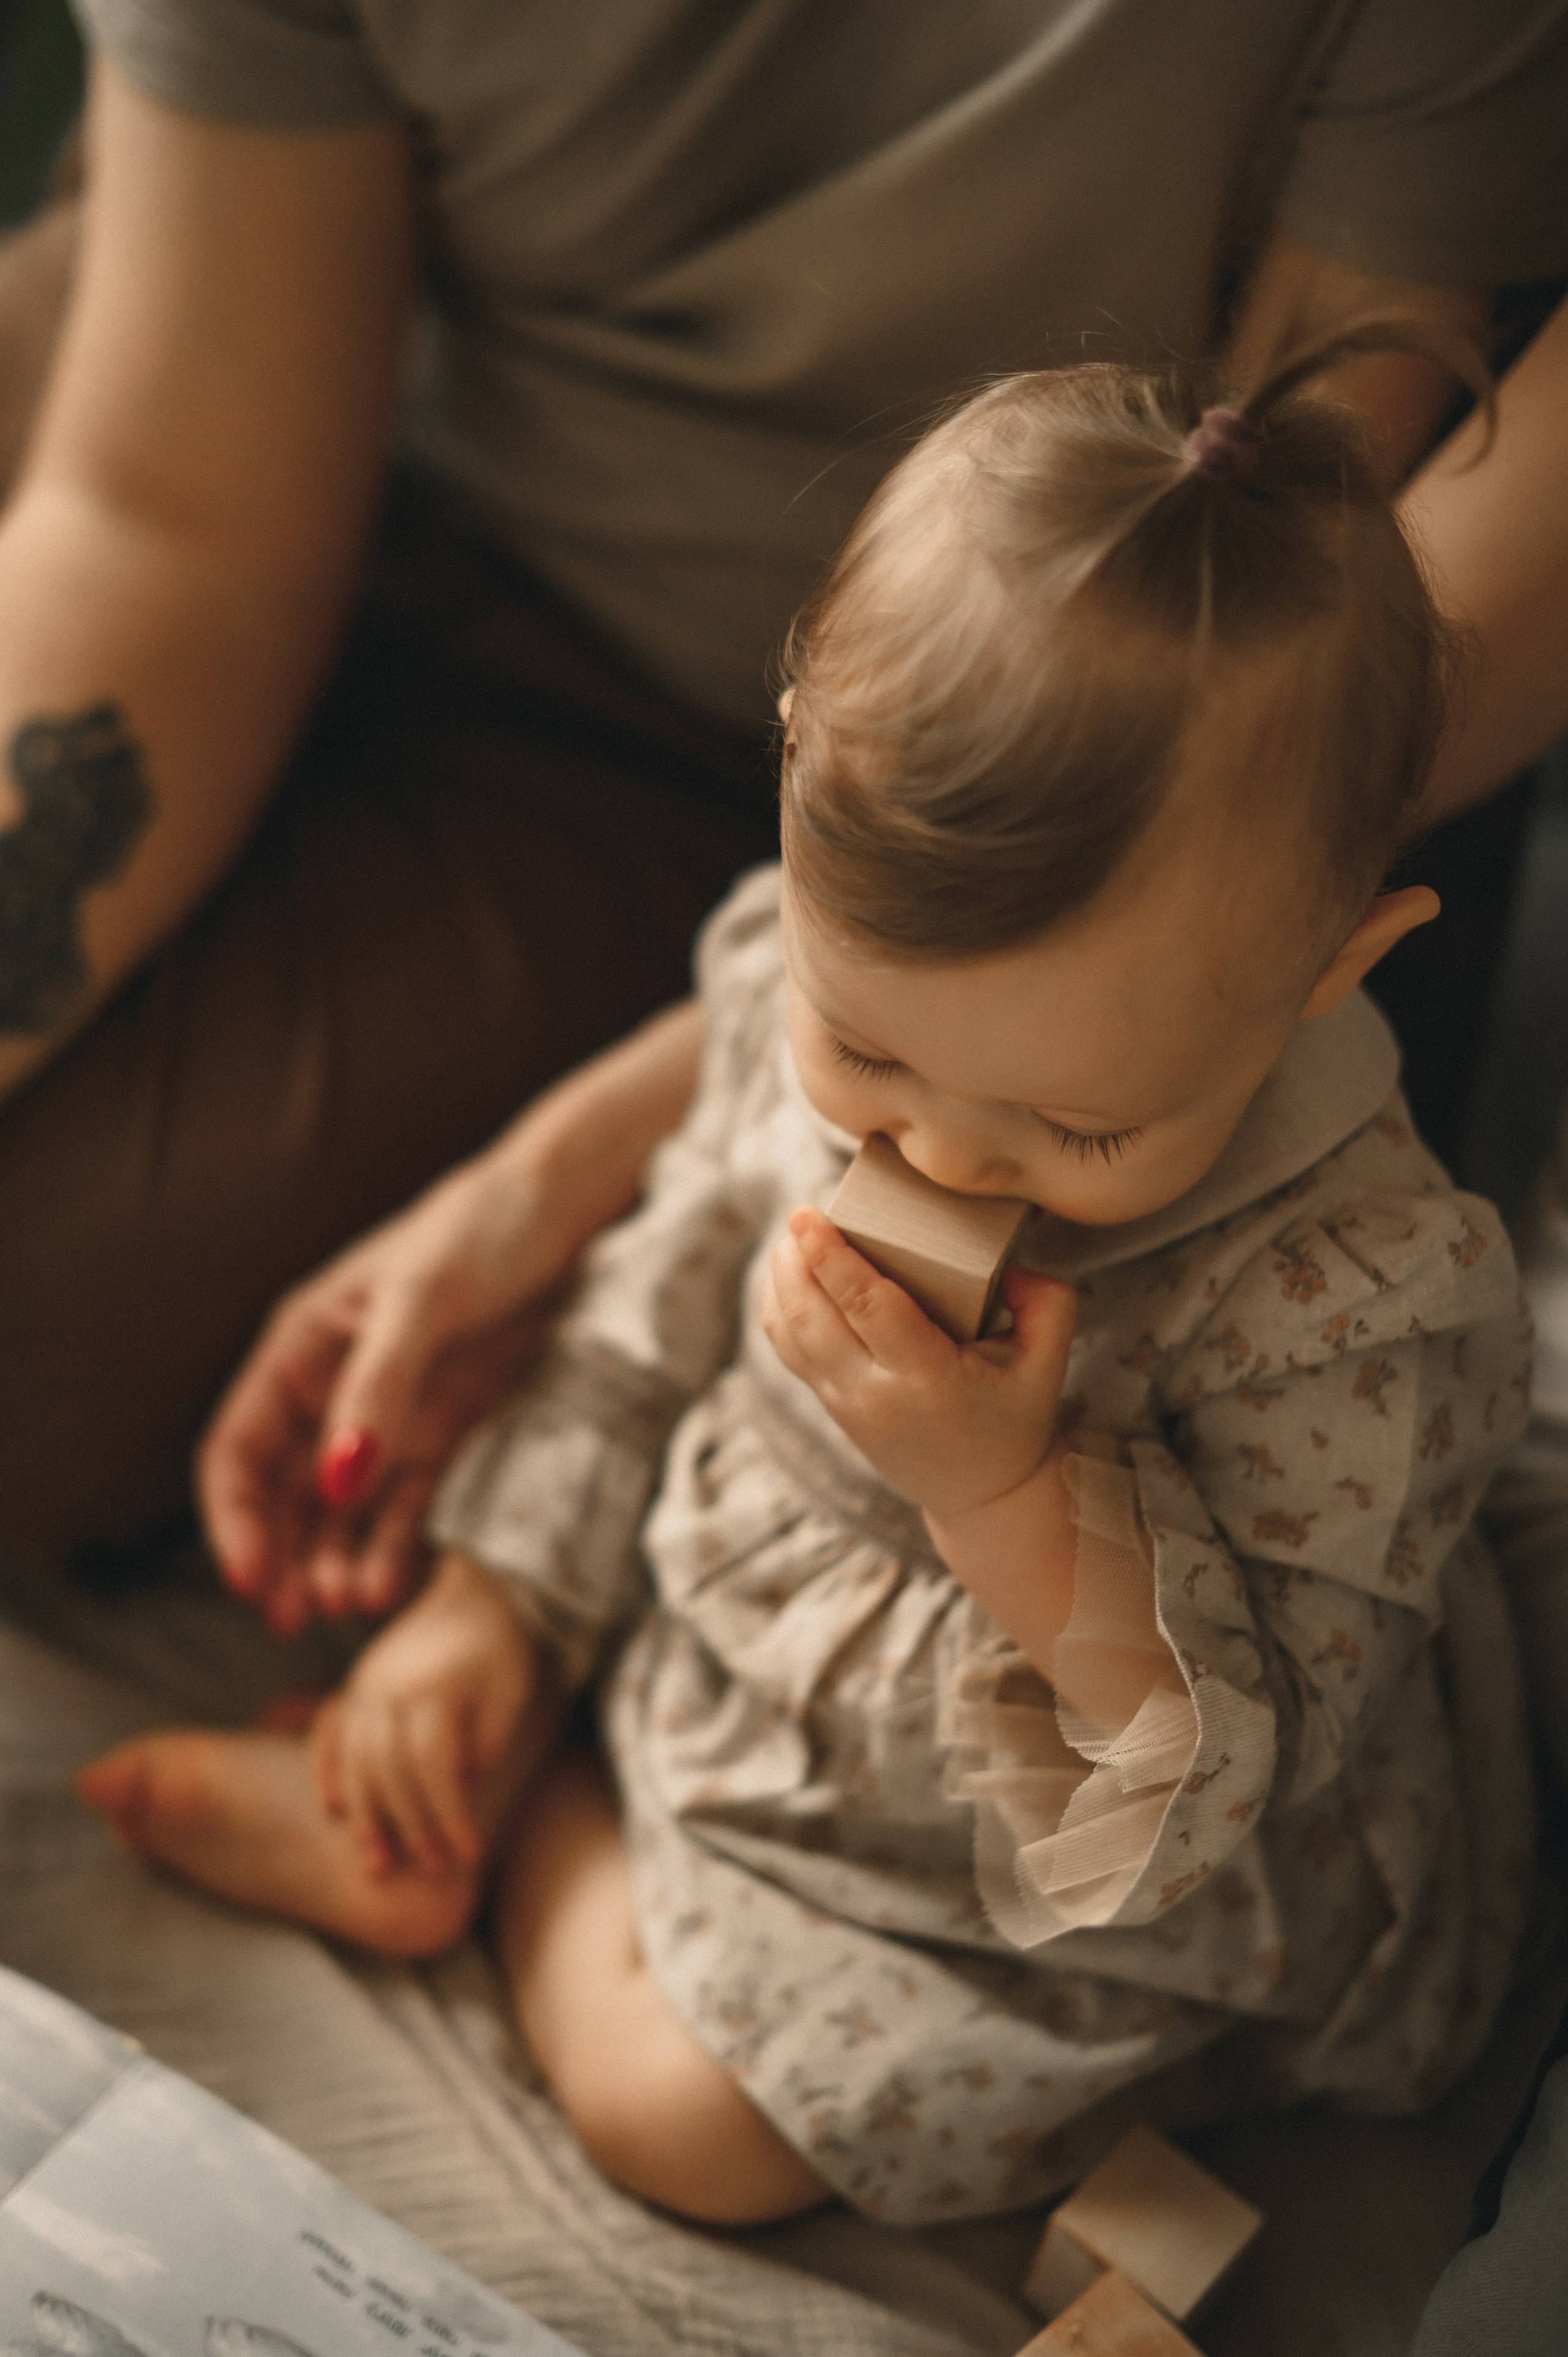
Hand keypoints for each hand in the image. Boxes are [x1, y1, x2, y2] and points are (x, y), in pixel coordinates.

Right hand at [197, 1000, 701, 1634]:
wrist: (575, 1210)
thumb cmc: (485, 1230)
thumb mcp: (425, 1299)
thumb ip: (381, 1387)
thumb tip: (339, 1480)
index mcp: (303, 1345)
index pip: (241, 1446)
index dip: (234, 1516)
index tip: (249, 1579)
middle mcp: (338, 1386)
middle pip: (284, 1492)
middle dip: (281, 1556)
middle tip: (293, 1619)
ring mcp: (395, 1413)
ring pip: (342, 1510)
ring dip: (334, 1560)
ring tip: (348, 1607)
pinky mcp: (451, 1430)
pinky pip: (407, 1503)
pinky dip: (391, 1544)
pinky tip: (389, 1584)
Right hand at [312, 1549, 538, 1877]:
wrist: (472, 1592)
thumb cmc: (500, 1649)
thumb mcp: (512, 1691)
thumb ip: (488, 1741)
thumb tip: (461, 1790)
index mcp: (435, 1689)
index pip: (434, 1767)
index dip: (449, 1815)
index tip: (467, 1854)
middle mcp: (390, 1689)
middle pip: (389, 1771)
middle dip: (409, 1826)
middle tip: (429, 1867)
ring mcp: (365, 1686)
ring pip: (353, 1760)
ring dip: (364, 1815)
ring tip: (376, 1864)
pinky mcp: (355, 1686)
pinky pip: (327, 1730)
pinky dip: (326, 1770)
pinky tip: (333, 1808)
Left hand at [761, 1208, 1076, 1518]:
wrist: (984, 1496)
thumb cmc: (1015, 1418)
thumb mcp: (1049, 1361)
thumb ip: (1048, 1301)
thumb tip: (1010, 1259)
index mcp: (927, 1376)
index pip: (868, 1308)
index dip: (832, 1259)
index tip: (808, 1216)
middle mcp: (876, 1392)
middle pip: (810, 1317)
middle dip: (794, 1259)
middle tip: (800, 1212)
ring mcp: (846, 1403)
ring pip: (788, 1334)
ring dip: (780, 1280)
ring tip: (790, 1238)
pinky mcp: (832, 1407)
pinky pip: (788, 1351)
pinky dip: (777, 1308)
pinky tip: (787, 1275)